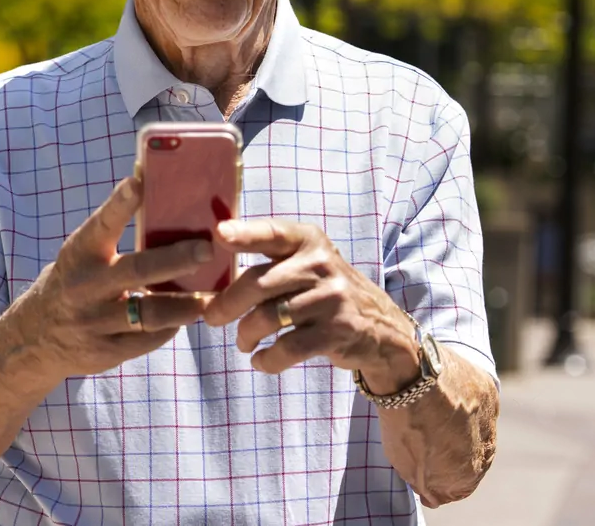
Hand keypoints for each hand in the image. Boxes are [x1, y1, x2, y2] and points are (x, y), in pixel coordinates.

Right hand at [18, 177, 212, 377]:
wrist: (34, 339)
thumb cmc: (73, 281)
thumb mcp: (82, 254)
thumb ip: (112, 231)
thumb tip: (150, 184)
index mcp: (80, 254)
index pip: (102, 224)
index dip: (120, 203)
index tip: (139, 180)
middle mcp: (85, 287)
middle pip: (137, 271)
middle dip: (176, 259)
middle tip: (207, 249)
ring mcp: (95, 322)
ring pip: (151, 313)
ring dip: (185, 304)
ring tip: (210, 296)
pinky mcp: (105, 352)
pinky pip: (147, 340)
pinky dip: (170, 327)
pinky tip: (186, 317)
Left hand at [203, 219, 420, 392]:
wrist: (382, 328)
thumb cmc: (326, 292)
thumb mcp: (308, 264)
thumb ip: (270, 261)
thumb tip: (213, 269)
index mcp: (310, 241)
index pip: (274, 233)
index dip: (246, 234)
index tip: (218, 234)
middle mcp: (322, 265)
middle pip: (259, 283)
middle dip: (227, 304)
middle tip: (212, 318)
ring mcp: (332, 299)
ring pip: (268, 318)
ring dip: (246, 334)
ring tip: (243, 342)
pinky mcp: (337, 332)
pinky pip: (287, 348)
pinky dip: (267, 359)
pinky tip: (261, 360)